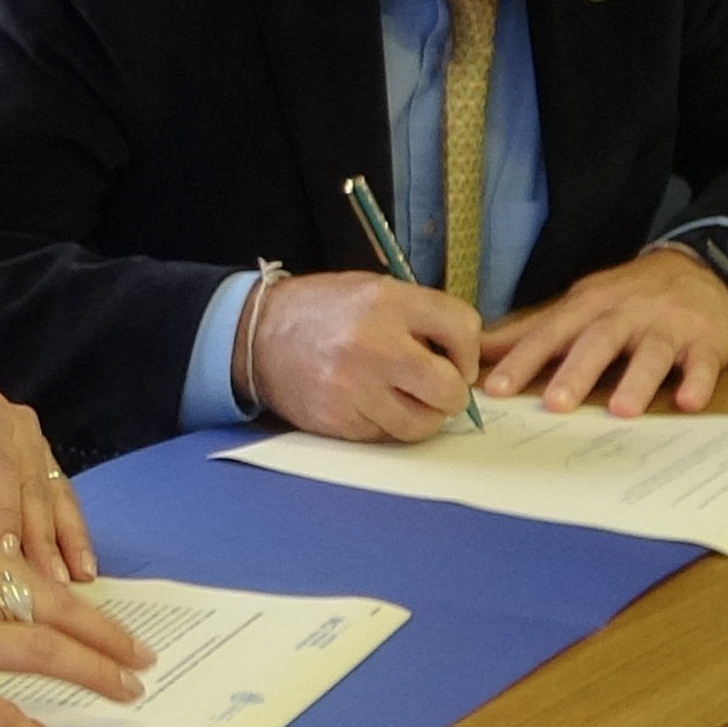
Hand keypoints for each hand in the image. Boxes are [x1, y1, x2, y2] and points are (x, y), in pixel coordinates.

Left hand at [0, 387, 96, 581]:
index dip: (3, 511)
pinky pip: (63, 502)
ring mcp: (34, 444)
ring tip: (66, 583)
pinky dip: (72, 537)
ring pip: (52, 497)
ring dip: (61, 543)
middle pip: (28, 485)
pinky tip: (81, 568)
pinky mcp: (45, 465)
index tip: (5, 551)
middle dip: (37, 538)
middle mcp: (14, 424)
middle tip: (41, 583)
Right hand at [245, 271, 479, 442]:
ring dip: (422, 416)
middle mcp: (373, 345)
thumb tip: (467, 356)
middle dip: (452, 394)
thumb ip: (421, 316)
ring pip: (422, 424)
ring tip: (405, 398)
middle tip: (438, 388)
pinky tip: (372, 403)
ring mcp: (355, 387)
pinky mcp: (340, 419)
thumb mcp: (374, 291)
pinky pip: (388, 436)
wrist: (259, 335)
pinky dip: (388, 425)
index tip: (456, 358)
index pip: (463, 328)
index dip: (468, 350)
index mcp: (387, 303)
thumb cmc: (323, 311)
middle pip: (450, 389)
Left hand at [478, 249, 727, 416]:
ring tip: (621, 411)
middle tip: (554, 404)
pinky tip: (688, 402)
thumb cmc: (629, 296)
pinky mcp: (705, 340)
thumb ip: (534, 330)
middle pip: (598, 341)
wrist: (702, 268)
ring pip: (651, 352)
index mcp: (589, 306)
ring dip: (637, 380)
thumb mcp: (581, 303)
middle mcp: (625, 313)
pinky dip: (697, 381)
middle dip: (576, 372)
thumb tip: (482, 349)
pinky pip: (702, 361)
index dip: (523, 360)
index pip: (550, 333)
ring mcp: (667, 325)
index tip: (497, 388)